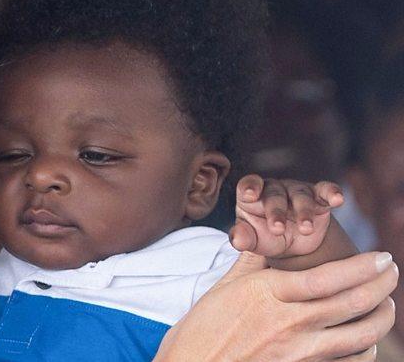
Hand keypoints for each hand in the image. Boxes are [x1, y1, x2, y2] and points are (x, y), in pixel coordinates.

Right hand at [154, 251, 397, 360]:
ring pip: (359, 336)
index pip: (329, 277)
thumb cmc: (201, 329)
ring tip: (387, 305)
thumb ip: (251, 261)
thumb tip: (263, 236)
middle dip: (381, 286)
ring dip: (381, 319)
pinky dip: (364, 351)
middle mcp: (288, 322)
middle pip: (352, 303)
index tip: (382, 257)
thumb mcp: (223, 287)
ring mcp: (297, 353)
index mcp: (269, 293)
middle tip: (392, 272)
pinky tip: (366, 341)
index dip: (363, 267)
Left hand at [230, 174, 343, 257]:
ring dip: (304, 211)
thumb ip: (242, 238)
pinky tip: (338, 199)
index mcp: (253, 196)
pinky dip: (332, 193)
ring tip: (305, 229)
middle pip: (275, 195)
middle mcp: (274, 189)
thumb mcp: (253, 240)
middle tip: (277, 229)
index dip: (249, 187)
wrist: (294, 244)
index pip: (248, 185)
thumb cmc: (266, 237)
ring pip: (301, 196)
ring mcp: (297, 191)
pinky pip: (326, 191)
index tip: (249, 195)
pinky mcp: (319, 198)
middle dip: (276, 212)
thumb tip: (237, 240)